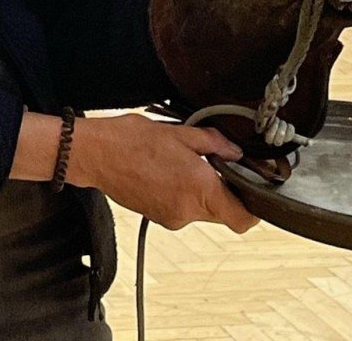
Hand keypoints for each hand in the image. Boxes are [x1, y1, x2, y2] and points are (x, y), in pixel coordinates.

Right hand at [69, 113, 257, 233]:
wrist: (97, 154)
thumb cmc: (133, 140)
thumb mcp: (181, 132)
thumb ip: (214, 144)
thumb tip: (234, 152)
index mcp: (199, 189)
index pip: (241, 219)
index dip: (254, 209)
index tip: (253, 192)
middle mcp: (187, 211)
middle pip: (222, 213)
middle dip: (224, 191)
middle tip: (215, 164)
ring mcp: (171, 218)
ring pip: (202, 211)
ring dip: (201, 191)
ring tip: (184, 162)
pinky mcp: (158, 217)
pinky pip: (183, 209)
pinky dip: (183, 194)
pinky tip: (169, 171)